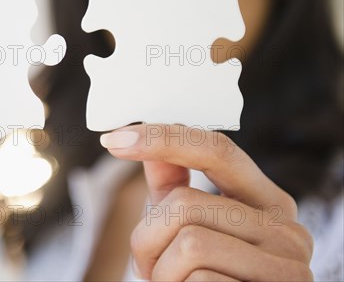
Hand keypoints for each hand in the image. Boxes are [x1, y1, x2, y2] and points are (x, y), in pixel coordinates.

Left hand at [101, 124, 312, 281]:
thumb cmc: (210, 278)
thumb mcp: (194, 228)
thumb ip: (174, 185)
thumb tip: (140, 134)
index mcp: (269, 203)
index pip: (216, 150)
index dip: (162, 138)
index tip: (114, 139)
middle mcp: (287, 230)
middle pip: (185, 202)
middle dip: (148, 236)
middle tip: (149, 264)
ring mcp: (287, 268)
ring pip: (188, 243)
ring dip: (161, 271)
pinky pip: (200, 280)